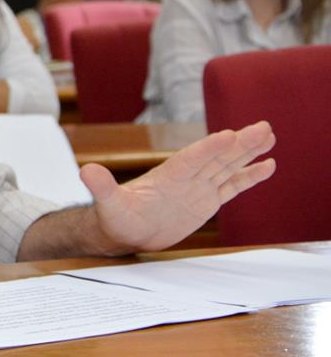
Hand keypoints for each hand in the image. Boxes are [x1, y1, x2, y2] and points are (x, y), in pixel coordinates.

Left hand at [82, 121, 275, 252]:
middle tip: (263, 126)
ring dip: (249, 152)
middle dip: (240, 144)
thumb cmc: (115, 217)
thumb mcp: (108, 204)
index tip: (229, 135)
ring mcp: (198, 187)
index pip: (192, 159)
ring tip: (269, 134)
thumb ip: (101, 187)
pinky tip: (267, 165)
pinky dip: (249, 176)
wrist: (124, 230)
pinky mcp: (206, 200)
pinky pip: (232, 186)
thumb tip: (85, 171)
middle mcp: (186, 177)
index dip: (209, 149)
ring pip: (228, 166)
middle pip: (217, 157)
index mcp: (167, 176)